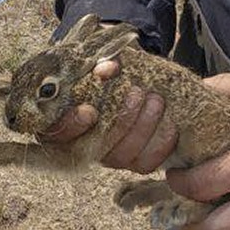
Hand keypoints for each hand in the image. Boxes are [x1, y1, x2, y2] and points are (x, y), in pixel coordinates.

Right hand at [38, 60, 176, 173]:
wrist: (130, 85)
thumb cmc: (106, 74)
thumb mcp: (100, 64)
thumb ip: (99, 64)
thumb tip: (108, 68)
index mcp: (63, 123)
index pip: (58, 132)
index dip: (72, 125)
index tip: (90, 111)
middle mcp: (83, 146)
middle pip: (97, 148)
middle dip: (121, 121)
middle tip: (137, 93)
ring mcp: (108, 157)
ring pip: (122, 158)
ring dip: (143, 129)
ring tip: (156, 100)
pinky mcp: (132, 163)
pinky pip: (145, 165)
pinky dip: (160, 145)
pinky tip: (171, 125)